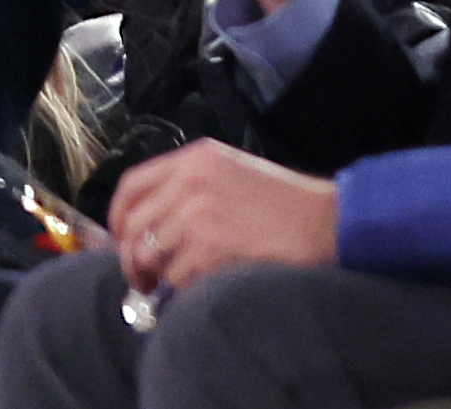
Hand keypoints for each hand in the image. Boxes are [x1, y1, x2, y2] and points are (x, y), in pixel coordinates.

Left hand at [108, 140, 338, 295]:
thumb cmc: (288, 205)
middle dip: (130, 256)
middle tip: (139, 278)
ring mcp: (199, 213)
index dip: (118, 217)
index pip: (132, 185)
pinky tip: (196, 291)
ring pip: (150, 252)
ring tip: (164, 288)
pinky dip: (181, 288)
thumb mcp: (233, 174)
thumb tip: (152, 225)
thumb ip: (190, 188)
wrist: (332, 222)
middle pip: (134, 223)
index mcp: (194, 159)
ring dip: (153, 276)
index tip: (120, 239)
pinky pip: (177, 275)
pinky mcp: (212, 245)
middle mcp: (190, 181)